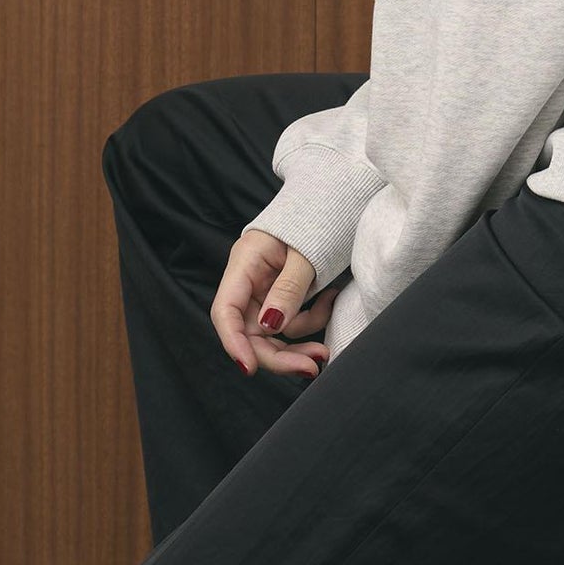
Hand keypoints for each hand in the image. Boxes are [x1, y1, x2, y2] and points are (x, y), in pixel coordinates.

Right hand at [213, 228, 337, 377]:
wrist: (337, 197)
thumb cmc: (320, 215)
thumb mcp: (306, 252)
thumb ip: (289, 288)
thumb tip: (271, 326)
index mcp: (245, 263)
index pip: (226, 311)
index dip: (233, 342)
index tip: (250, 367)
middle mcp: (251, 280)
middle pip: (251, 331)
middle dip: (279, 354)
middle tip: (310, 367)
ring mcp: (267, 289)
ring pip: (273, 333)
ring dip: (299, 344)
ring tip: (326, 350)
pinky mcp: (285, 294)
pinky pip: (292, 319)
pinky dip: (311, 320)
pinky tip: (330, 302)